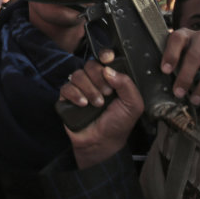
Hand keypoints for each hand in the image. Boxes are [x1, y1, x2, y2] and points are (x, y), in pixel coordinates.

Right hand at [60, 50, 145, 168]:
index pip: (105, 60)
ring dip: (89, 89)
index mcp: (111, 79)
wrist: (103, 143)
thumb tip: (109, 69)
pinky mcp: (67, 98)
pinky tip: (83, 104)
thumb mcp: (133, 105)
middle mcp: (95, 81)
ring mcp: (80, 89)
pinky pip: (66, 87)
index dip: (105, 55)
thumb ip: (126, 84)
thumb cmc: (118, 124)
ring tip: (97, 104)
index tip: (107, 59)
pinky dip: (75, 95)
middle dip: (98, 78)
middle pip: (90, 65)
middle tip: (106, 93)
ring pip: (78, 75)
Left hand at [161, 28, 199, 106]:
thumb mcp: (178, 50)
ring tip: (195, 100)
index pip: (177, 40)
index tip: (165, 71)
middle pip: (194, 57)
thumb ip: (171, 61)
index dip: (171, 55)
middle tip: (179, 93)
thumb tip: (158, 81)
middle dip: (186, 77)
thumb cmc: (188, 51)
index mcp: (185, 34)